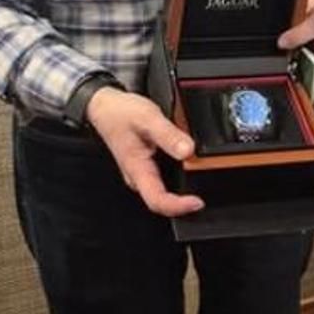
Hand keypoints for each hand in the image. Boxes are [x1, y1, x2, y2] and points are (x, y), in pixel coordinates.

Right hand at [84, 87, 203, 217]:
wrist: (106, 107)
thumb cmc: (121, 113)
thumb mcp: (148, 118)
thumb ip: (169, 135)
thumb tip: (188, 150)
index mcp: (137, 170)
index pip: (157, 201)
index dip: (179, 207)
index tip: (197, 202)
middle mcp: (139, 177)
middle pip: (164, 201)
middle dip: (186, 200)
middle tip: (207, 189)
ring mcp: (143, 173)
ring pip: (166, 190)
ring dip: (185, 187)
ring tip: (202, 174)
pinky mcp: (148, 166)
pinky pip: (166, 178)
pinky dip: (181, 174)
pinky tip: (191, 164)